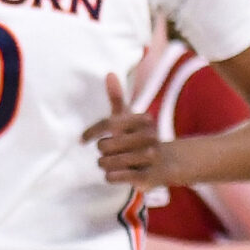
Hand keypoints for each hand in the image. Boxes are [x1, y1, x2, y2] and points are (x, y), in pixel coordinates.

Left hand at [85, 72, 177, 186]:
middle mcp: (149, 136)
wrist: (167, 162)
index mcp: (143, 120)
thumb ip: (117, 98)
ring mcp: (150, 157)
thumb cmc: (138, 137)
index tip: (82, 140)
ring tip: (114, 163)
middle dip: (102, 151)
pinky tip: (116, 174)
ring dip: (105, 164)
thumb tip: (109, 73)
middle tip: (111, 152)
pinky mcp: (148, 177)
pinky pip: (115, 176)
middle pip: (104, 146)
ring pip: (107, 162)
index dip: (91, 132)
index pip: (108, 123)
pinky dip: (110, 176)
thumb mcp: (128, 118)